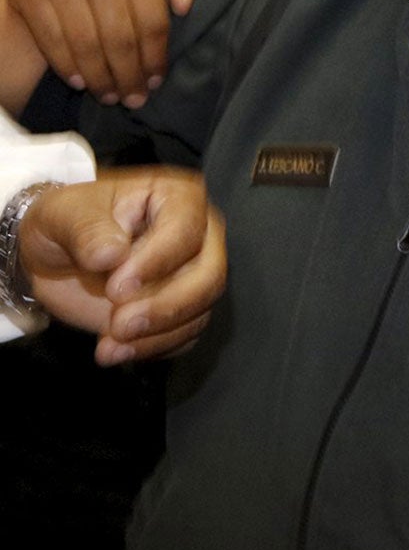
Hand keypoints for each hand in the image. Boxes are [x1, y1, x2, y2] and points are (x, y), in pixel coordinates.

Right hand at [0, 0, 202, 105]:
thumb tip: (187, 5)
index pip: (152, 23)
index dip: (155, 59)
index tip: (156, 82)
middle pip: (120, 39)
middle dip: (129, 77)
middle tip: (134, 99)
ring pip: (87, 44)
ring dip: (100, 79)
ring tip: (110, 96)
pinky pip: (53, 40)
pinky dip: (68, 67)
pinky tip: (81, 82)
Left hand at [17, 168, 224, 362]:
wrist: (57, 257)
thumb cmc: (66, 223)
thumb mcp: (61, 215)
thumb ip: (86, 229)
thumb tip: (111, 254)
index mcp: (175, 199)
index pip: (186, 231)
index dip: (158, 262)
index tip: (116, 287)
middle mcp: (198, 235)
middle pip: (210, 275)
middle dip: (166, 306)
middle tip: (119, 324)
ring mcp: (194, 274)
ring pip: (201, 309)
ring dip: (157, 333)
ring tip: (110, 342)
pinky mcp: (185, 309)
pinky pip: (187, 334)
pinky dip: (154, 348)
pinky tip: (116, 350)